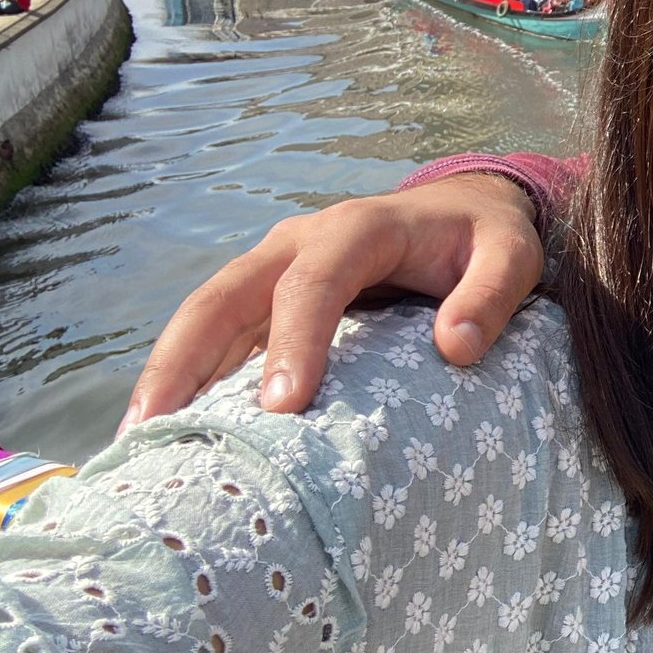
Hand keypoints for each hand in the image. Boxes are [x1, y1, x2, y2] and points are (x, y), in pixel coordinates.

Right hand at [124, 173, 542, 423]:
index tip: (283, 407)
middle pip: (226, 294)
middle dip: (187, 358)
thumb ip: (493, 294)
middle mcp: (301, 242)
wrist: (468, 210)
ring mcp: (276, 268)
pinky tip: (172, 431)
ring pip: (207, 315)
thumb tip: (458, 346)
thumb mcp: (514, 255)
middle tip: (160, 429)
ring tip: (139, 441)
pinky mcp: (270, 298)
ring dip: (170, 372)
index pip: (314, 282)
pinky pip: (221, 335)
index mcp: (358, 228)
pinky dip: (192, 377)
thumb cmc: (490, 239)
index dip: (294, 340)